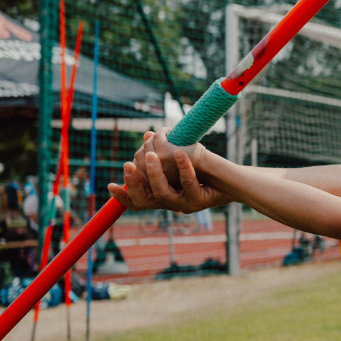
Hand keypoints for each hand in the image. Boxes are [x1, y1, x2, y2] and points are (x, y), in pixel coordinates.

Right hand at [106, 131, 227, 212]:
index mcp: (163, 197)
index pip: (137, 202)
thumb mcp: (179, 162)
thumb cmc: (203, 172)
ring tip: (151, 153)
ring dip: (155, 173)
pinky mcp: (200, 201)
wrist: (231, 184)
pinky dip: (184, 168)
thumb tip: (147, 135)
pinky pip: (189, 185)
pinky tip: (181, 153)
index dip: (123, 196)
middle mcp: (171, 204)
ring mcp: (185, 204)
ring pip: (163, 193)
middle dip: (134, 182)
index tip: (110, 185)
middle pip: (145, 200)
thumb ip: (163, 153)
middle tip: (128, 163)